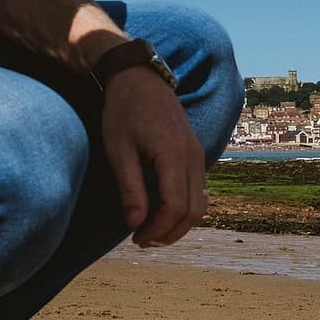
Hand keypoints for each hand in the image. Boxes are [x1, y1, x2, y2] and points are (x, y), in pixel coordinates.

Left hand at [102, 70, 207, 247]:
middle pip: (194, 211)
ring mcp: (198, 155)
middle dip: (170, 233)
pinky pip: (198, 191)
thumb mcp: (119, 150)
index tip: (136, 238)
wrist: (140, 78)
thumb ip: (130, 189)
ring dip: (179, 224)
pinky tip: (161, 211)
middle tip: (143, 241)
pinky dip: (183, 208)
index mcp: (173, 155)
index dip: (157, 229)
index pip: (175, 207)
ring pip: (200, 204)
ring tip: (152, 231)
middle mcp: (193, 157)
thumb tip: (135, 224)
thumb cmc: (124, 111)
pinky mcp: (196, 154)